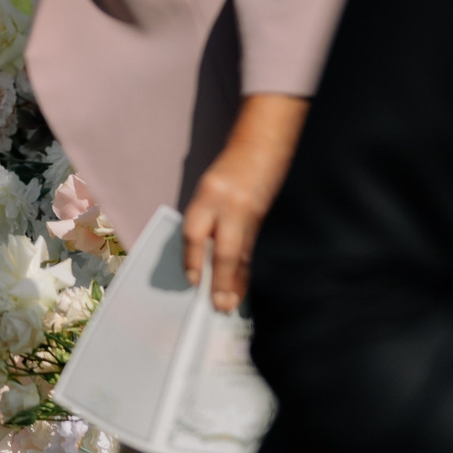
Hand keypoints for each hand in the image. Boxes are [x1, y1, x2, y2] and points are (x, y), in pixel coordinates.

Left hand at [181, 93, 309, 310]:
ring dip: (236, 282)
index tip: (191, 280)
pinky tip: (242, 287)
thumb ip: (201, 220)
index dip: (192, 258)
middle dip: (220, 279)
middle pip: (224, 249)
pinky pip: (251, 251)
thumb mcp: (206, 190)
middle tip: (217, 303)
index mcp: (210, 194)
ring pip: (241, 254)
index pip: (196, 232)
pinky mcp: (261, 221)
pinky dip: (245, 271)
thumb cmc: (227, 172)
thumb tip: (194, 257)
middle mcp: (231, 206)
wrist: (260, 149)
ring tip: (230, 303)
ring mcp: (250, 215)